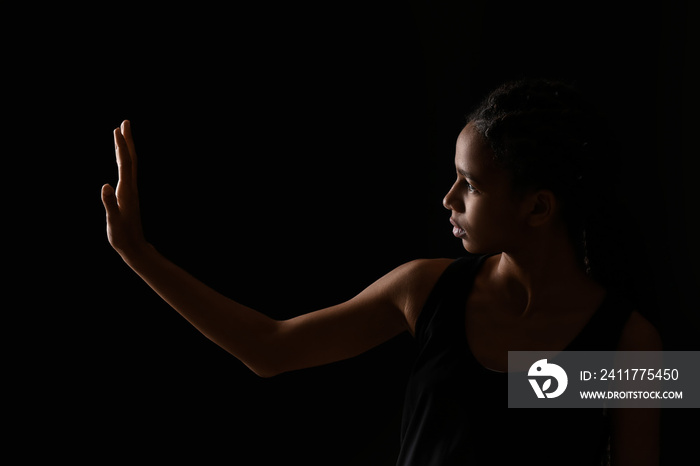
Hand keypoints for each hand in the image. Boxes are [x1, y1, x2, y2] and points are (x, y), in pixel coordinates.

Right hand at [102, 120, 146, 257]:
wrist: (135, 248)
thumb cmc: (122, 237)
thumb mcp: (113, 221)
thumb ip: (109, 204)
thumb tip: (104, 186)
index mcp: (126, 191)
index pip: (125, 163)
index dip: (121, 146)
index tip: (118, 129)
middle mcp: (130, 188)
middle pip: (130, 159)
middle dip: (127, 140)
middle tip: (125, 122)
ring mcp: (130, 191)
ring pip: (130, 165)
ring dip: (126, 148)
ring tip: (122, 134)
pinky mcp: (128, 196)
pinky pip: (127, 173)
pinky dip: (124, 161)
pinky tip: (121, 160)